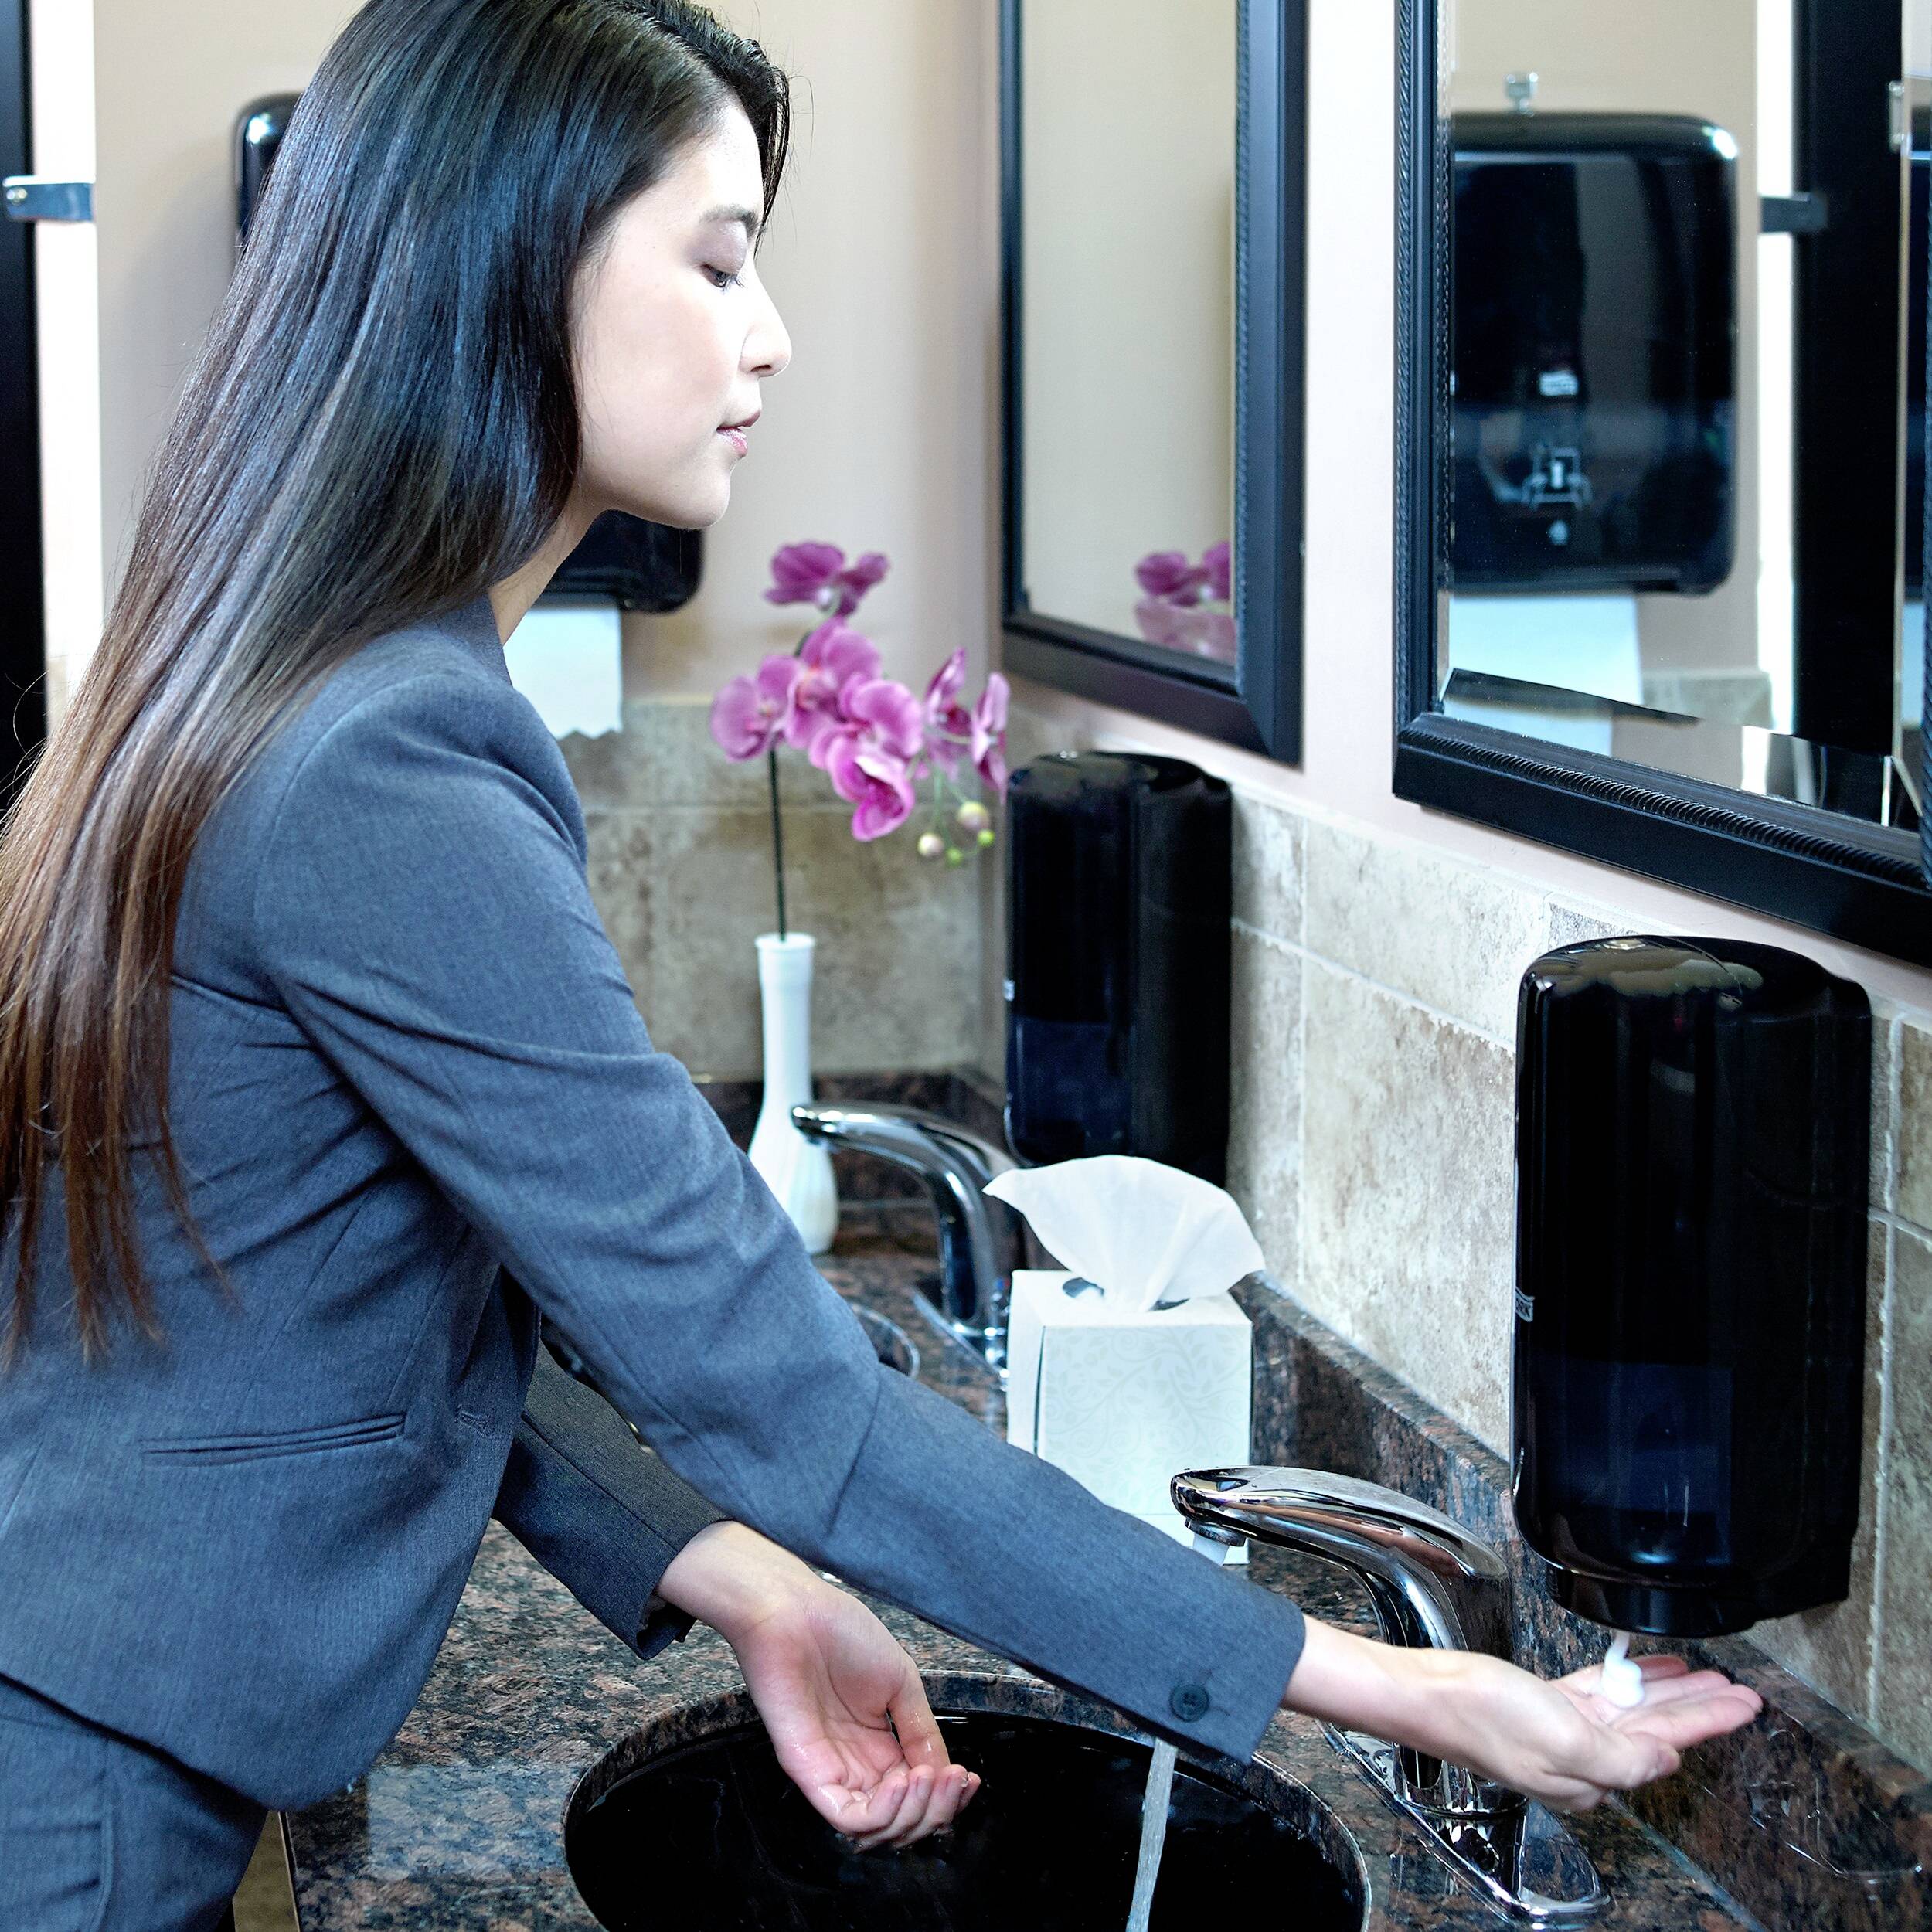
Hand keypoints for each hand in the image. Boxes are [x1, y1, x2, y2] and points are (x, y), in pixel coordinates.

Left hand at [656, 1522, 979, 1847]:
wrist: (793, 1612)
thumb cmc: (841, 1633)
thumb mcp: (900, 1681)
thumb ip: (921, 1731)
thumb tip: (945, 1774)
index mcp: (879, 1745)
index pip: (917, 1793)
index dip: (947, 1797)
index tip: (970, 1779)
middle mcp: (857, 1765)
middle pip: (902, 1819)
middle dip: (938, 1809)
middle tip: (955, 1779)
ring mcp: (832, 1771)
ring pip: (877, 1829)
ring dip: (915, 1813)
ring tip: (930, 1777)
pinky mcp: (807, 1773)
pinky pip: (846, 1817)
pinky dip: (882, 1812)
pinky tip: (903, 1780)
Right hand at [1282, 1619, 1763, 1811]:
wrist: (1428, 1692)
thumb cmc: (1483, 1716)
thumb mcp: (1564, 1741)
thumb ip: (1623, 1757)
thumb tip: (1665, 1761)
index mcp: (1592, 1773)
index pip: (1668, 1745)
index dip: (1710, 1721)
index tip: (1744, 1705)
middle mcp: (1583, 1757)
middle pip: (1657, 1727)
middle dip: (1701, 1706)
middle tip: (1740, 1690)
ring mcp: (1564, 1729)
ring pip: (1634, 1708)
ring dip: (1671, 1690)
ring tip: (1706, 1676)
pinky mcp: (1544, 1704)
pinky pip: (1601, 1693)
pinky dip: (1629, 1680)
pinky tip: (1646, 1670)